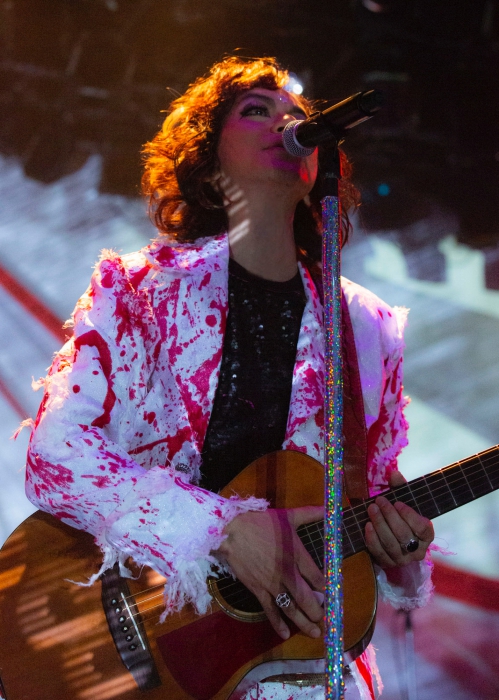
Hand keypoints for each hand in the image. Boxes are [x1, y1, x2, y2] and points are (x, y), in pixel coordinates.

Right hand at [215, 507, 324, 639]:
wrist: (230, 532)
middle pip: (308, 599)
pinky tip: (285, 634)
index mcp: (297, 554)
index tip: (330, 595)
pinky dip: (278, 624)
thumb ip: (309, 514)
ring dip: (304, 623)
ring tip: (314, 633)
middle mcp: (288, 574)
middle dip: (318, 611)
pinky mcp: (258, 591)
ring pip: (292, 609)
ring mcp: (273, 584)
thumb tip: (328, 508)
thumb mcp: (287, 515)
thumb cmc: (259, 522)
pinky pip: (270, 611)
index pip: (318, 578)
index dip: (326, 589)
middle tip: (324, 619)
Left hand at [365, 470, 433, 567]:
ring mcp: (402, 560)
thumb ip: (400, 488)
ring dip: (379, 525)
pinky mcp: (387, 564)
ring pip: (391, 544)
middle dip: (390, 516)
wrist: (390, 536)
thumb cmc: (400, 516)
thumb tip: (394, 473)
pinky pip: (379, 553)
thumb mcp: (403, 501)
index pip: (422, 528)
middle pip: (404, 535)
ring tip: (371, 509)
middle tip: (379, 501)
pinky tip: (367, 525)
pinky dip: (372, 539)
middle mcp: (417, 550)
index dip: (410, 515)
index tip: (397, 502)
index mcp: (426, 535)